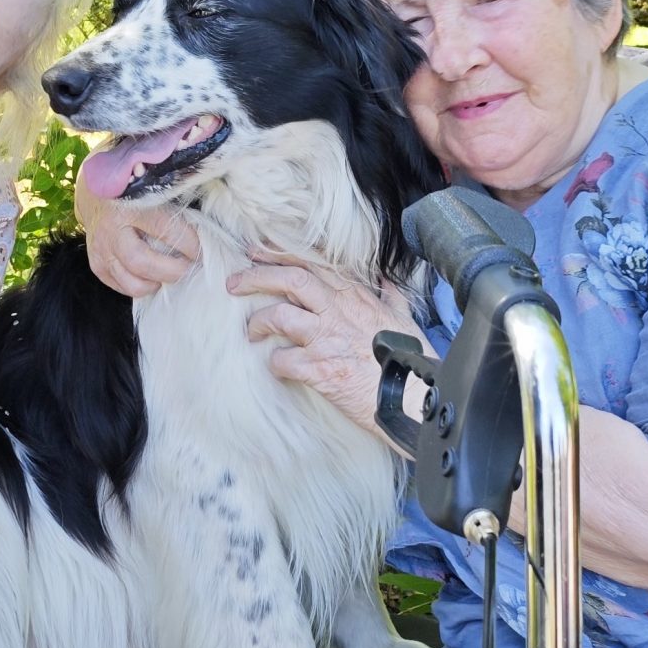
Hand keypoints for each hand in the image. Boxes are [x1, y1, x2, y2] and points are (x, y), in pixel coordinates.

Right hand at [75, 179, 199, 297]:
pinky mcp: (96, 264)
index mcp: (130, 205)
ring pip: (131, 281)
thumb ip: (174, 207)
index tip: (204, 250)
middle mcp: (112, 229)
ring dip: (157, 283)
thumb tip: (205, 230)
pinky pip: (121, 286)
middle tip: (189, 269)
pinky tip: (152, 277)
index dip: (190, 245)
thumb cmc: (133, 192)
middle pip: (143, 262)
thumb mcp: (153, 191)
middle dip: (173, 271)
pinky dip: (140, 287)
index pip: (165, 230)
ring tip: (170, 275)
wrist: (95, 194)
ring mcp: (101, 249)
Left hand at [230, 252, 419, 440]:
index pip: (311, 263)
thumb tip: (384, 280)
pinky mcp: (320, 369)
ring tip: (253, 331)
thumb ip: (390, 296)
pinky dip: (274, 363)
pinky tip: (277, 367)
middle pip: (290, 279)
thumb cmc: (410, 359)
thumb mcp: (404, 318)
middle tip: (233, 284)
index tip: (256, 252)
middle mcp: (338, 311)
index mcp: (355, 296)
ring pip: (279, 315)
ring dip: (258, 322)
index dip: (279, 255)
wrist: (414, 395)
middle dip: (256, 277)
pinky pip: (282, 360)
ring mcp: (327, 339)